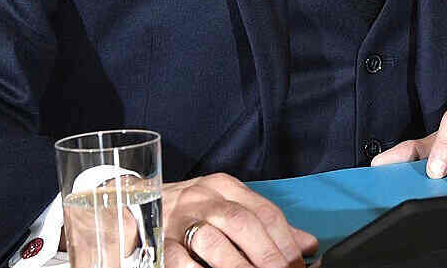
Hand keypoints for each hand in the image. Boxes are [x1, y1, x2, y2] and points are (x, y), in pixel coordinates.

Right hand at [159, 173, 316, 267]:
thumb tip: (308, 246)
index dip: (286, 242)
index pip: (265, 213)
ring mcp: (179, 218)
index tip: (299, 265)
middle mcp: (204, 198)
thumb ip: (266, 225)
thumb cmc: (192, 211)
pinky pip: (179, 260)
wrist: (139, 203)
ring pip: (213, 241)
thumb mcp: (230, 207)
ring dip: (238, 267)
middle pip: (243, 223)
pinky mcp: (158, 240)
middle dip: (267, 255)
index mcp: (226, 187)